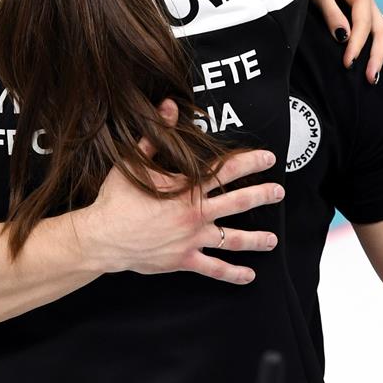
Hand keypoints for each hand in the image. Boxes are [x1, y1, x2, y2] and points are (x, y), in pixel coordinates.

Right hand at [80, 100, 282, 284]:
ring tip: (273, 240)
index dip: (250, 162)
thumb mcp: (134, 161)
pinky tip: (249, 276)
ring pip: (233, 239)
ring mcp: (192, 238)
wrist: (103, 236)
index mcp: (187, 187)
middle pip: (238, 202)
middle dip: (262, 196)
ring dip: (256, 239)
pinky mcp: (184, 259)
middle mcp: (195, 213)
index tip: (268, 158)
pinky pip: (213, 268)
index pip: (226, 170)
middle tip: (279, 192)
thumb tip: (169, 106)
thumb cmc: (116, 198)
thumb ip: (156, 135)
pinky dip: (233, 274)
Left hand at [308, 0, 382, 83]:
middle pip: (382, 30)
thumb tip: (344, 38)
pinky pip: (381, 29)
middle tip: (372, 79)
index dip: (357, 46)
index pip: (365, 25)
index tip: (348, 64)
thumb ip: (331, 14)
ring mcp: (368, 3)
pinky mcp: (362, 9)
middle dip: (379, 56)